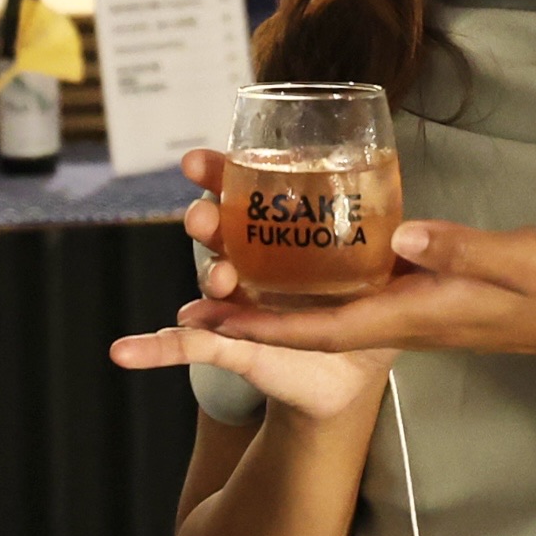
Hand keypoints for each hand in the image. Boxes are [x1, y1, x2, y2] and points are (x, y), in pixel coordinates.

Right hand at [108, 148, 393, 420]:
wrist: (358, 375)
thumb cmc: (370, 307)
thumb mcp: (393, 270)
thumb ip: (402, 246)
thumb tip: (410, 237)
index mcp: (287, 231)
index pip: (247, 191)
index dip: (218, 171)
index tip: (197, 160)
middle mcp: (256, 261)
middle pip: (220, 229)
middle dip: (206, 218)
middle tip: (205, 218)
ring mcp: (241, 303)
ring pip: (211, 280)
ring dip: (205, 273)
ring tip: (219, 280)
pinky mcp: (236, 345)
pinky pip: (188, 347)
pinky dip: (154, 348)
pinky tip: (125, 351)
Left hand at [175, 214, 535, 388]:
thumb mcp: (517, 260)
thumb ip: (459, 249)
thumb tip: (397, 236)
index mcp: (412, 316)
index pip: (321, 330)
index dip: (259, 327)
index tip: (203, 321)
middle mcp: (398, 315)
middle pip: (305, 314)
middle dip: (244, 299)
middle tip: (188, 269)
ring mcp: (407, 304)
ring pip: (321, 296)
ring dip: (266, 277)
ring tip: (212, 240)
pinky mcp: (418, 286)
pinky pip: (350, 281)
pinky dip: (309, 264)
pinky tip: (287, 233)